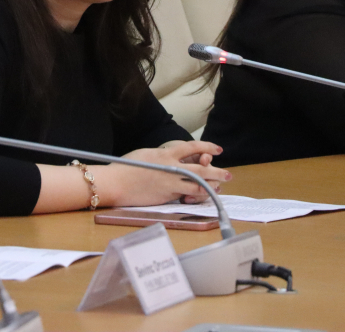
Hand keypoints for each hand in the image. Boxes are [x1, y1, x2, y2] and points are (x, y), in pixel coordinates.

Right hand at [103, 141, 230, 206]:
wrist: (116, 183)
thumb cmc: (127, 167)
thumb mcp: (147, 154)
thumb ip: (163, 156)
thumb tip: (173, 158)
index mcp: (166, 153)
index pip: (193, 147)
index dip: (207, 147)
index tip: (217, 149)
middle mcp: (171, 167)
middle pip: (201, 168)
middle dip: (217, 171)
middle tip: (228, 174)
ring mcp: (170, 183)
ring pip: (198, 185)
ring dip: (212, 186)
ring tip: (220, 186)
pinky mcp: (167, 197)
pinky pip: (187, 196)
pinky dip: (196, 196)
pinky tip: (203, 196)